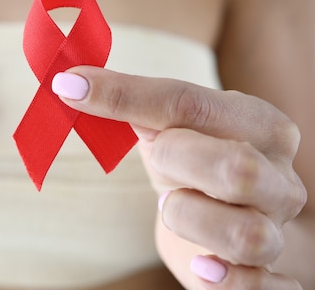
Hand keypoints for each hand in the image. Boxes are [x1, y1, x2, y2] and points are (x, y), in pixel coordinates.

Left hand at [51, 67, 306, 288]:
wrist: (238, 219)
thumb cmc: (196, 167)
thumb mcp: (172, 131)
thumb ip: (135, 106)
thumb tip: (71, 83)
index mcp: (260, 126)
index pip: (190, 103)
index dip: (124, 95)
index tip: (70, 87)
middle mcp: (279, 178)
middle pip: (236, 169)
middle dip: (176, 161)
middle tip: (159, 159)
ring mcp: (281, 231)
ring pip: (246, 234)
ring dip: (190, 220)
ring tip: (172, 207)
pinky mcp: (277, 279)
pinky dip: (230, 284)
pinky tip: (202, 268)